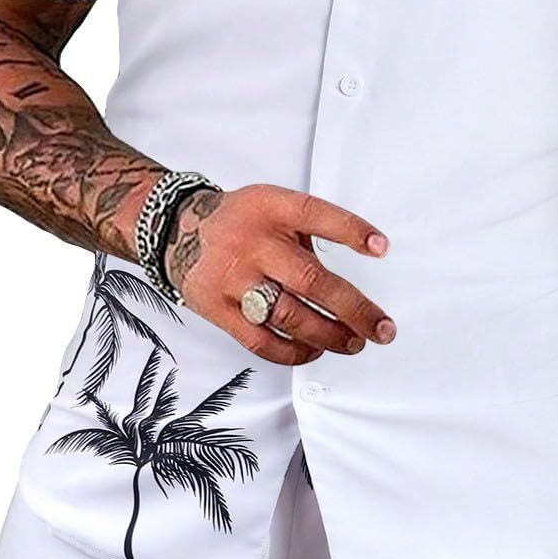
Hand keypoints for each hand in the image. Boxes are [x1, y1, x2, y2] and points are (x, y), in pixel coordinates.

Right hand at [163, 184, 395, 365]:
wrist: (176, 229)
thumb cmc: (240, 222)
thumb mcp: (272, 206)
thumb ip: (307, 232)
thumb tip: (353, 272)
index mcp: (270, 209)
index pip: (315, 214)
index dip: (350, 230)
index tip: (381, 247)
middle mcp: (252, 243)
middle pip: (310, 280)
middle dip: (354, 309)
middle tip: (381, 328)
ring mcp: (232, 278)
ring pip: (289, 316)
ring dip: (329, 335)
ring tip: (353, 342)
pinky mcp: (217, 309)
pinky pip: (260, 341)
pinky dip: (293, 352)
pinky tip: (314, 351)